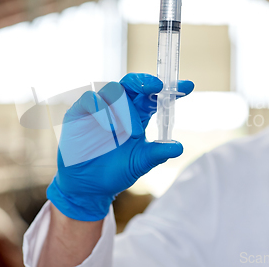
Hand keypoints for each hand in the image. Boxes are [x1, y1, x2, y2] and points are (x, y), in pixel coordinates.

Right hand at [47, 73, 194, 220]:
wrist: (88, 187)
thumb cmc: (115, 172)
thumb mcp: (139, 163)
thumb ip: (157, 154)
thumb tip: (179, 147)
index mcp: (137, 115)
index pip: (154, 97)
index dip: (171, 89)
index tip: (188, 86)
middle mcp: (119, 107)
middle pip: (133, 84)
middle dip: (146, 82)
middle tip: (157, 87)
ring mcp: (99, 108)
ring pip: (114, 90)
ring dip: (124, 106)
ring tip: (131, 131)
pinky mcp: (80, 112)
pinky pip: (90, 99)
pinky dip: (100, 108)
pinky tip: (109, 126)